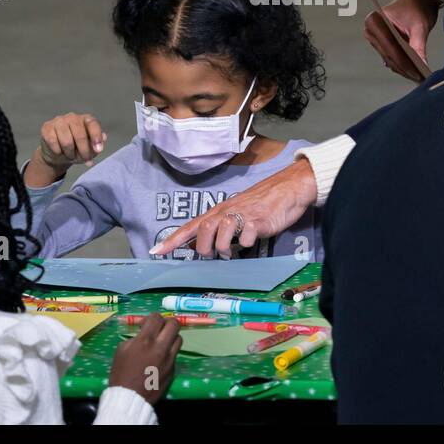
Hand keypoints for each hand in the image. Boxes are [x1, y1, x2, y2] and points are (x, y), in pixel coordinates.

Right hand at [25, 112, 105, 186]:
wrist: (58, 154)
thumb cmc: (77, 149)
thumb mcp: (90, 150)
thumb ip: (97, 145)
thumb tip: (104, 138)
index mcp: (86, 120)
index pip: (93, 125)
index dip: (96, 137)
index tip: (98, 150)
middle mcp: (73, 117)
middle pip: (80, 135)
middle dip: (83, 151)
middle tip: (83, 159)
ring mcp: (59, 120)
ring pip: (66, 140)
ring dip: (69, 153)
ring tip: (70, 155)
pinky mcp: (47, 127)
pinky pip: (53, 141)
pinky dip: (58, 151)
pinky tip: (59, 151)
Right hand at [109, 314, 181, 404]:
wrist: (129, 398)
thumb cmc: (121, 374)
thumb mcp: (121, 351)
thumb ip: (135, 338)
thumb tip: (143, 334)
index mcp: (145, 340)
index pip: (156, 318)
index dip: (151, 318)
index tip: (145, 325)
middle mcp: (161, 347)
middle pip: (174, 324)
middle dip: (166, 323)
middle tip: (159, 329)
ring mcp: (170, 359)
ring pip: (179, 339)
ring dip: (170, 338)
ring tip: (161, 343)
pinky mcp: (173, 370)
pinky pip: (175, 355)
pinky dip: (169, 353)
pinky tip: (159, 359)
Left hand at [150, 158, 318, 257]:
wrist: (287, 188)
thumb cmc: (261, 203)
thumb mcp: (235, 214)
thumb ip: (219, 228)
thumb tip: (200, 244)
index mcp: (219, 212)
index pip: (191, 226)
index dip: (173, 240)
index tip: (156, 252)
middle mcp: (227, 212)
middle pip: (203, 229)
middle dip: (203, 247)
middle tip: (212, 254)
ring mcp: (243, 215)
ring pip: (221, 230)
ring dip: (223, 246)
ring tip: (231, 252)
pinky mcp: (259, 221)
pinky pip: (247, 235)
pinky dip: (246, 243)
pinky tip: (251, 242)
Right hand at [363, 0, 437, 80]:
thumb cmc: (417, 8)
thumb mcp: (419, 25)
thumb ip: (419, 44)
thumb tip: (422, 64)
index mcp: (375, 21)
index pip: (389, 47)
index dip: (403, 62)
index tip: (417, 74)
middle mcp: (370, 30)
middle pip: (388, 55)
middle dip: (404, 67)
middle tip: (420, 79)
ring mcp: (374, 38)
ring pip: (389, 59)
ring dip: (403, 68)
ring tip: (418, 78)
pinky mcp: (380, 44)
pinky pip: (391, 57)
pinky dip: (402, 64)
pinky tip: (414, 72)